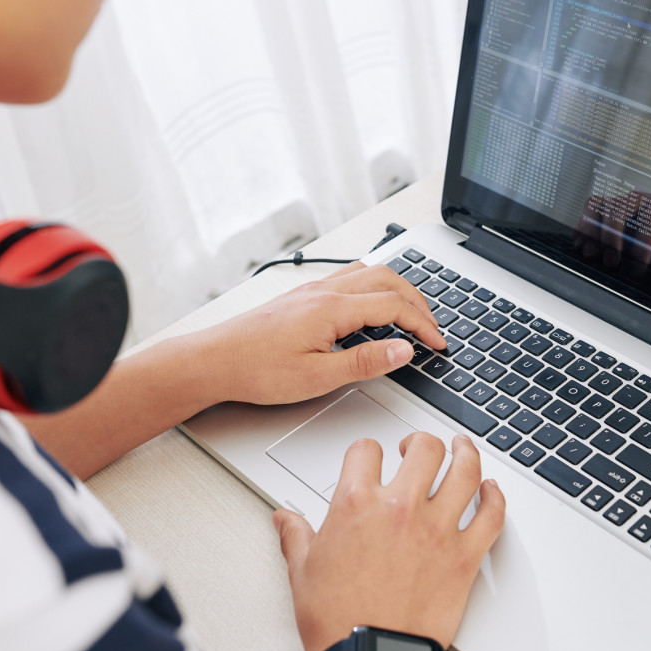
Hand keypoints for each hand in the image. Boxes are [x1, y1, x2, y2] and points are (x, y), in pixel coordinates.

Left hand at [193, 262, 446, 405]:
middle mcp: (324, 292)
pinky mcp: (301, 297)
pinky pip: (349, 279)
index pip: (394, 306)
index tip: (438, 344)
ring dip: (397, 290)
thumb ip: (365, 361)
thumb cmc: (256, 370)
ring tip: (411, 314)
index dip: (423, 325)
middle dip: (418, 301)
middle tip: (434, 327)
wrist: (212, 361)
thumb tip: (404, 349)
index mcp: (332, 308)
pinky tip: (371, 308)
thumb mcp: (317, 376)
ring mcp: (311, 291)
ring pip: (368, 273)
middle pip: (387, 280)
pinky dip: (374, 289)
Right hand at [273, 433, 505, 650]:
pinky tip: (491, 490)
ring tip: (462, 448)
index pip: (366, 450)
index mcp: (356, 505)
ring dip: (466, 453)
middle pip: (424, 448)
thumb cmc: (337, 622)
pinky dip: (496, 497)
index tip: (371, 458)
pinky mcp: (465, 557)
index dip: (367, 450)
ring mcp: (438, 530)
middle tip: (417, 447)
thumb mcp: (303, 571)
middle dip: (419, 442)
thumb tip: (284, 519)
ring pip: (465, 470)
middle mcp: (400, 509)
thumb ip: (296, 536)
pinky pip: (492, 515)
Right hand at [574, 191, 650, 274]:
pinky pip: (589, 208)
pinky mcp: (607, 207)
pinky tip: (580, 245)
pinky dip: (582, 226)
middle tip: (611, 263)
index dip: (643, 248)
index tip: (638, 271)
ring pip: (597, 204)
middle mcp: (638, 199)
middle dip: (611, 238)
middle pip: (617, 209)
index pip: (648, 222)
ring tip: (590, 254)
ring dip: (590, 230)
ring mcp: (620, 201)